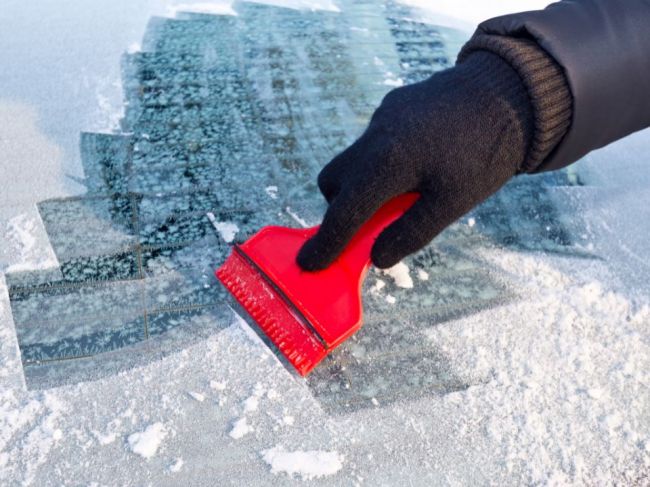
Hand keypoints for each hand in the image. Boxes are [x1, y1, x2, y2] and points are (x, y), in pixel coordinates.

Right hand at [297, 51, 534, 270]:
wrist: (511, 90)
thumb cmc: (486, 152)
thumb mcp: (453, 202)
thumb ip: (411, 232)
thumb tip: (377, 258)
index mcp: (387, 162)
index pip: (344, 212)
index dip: (326, 243)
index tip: (309, 264)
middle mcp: (375, 136)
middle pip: (333, 182)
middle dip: (341, 209)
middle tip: (370, 226)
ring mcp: (382, 118)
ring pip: (352, 160)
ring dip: (363, 185)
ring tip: (403, 194)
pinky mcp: (393, 106)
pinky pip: (372, 142)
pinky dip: (380, 163)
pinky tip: (417, 164)